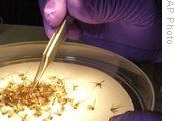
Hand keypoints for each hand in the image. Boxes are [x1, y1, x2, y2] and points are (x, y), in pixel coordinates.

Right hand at [39, 0, 160, 62]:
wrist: (148, 37)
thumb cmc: (146, 15)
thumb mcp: (128, 7)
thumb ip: (102, 5)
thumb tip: (75, 4)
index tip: (57, 10)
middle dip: (51, 6)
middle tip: (54, 20)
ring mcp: (82, 8)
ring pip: (56, 9)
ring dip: (53, 20)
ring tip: (64, 30)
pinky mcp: (80, 23)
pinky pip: (63, 24)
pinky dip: (60, 31)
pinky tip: (72, 33)